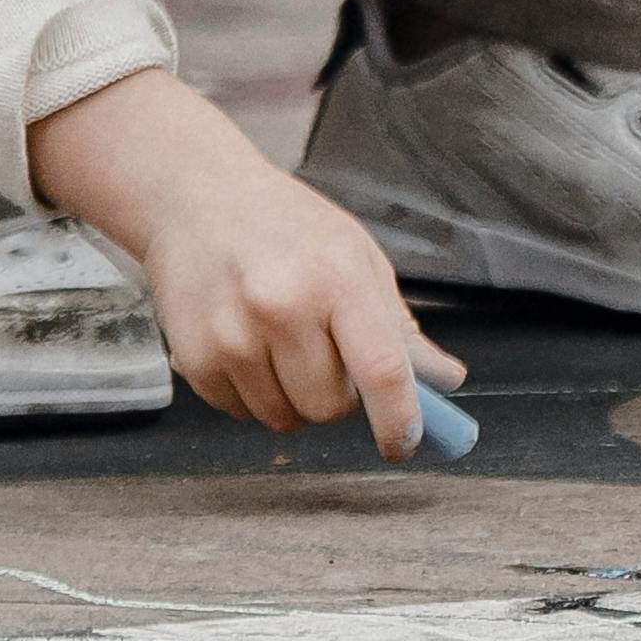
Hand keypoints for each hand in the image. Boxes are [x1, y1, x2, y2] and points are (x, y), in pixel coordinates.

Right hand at [24, 65, 463, 447]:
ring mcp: (233, 336)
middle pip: (329, 407)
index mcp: (339, 279)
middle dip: (339, 398)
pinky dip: (253, 395)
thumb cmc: (288, 227)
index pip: (382, 369)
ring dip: (293, 399)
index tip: (406, 442)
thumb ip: (398, 325)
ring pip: (283, 418)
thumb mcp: (356, 257)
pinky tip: (248, 346)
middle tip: (328, 357)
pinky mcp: (195, 358)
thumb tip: (445, 380)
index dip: (400, 418)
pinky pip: (240, 413)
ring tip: (283, 344)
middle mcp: (284, 308)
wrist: (196, 199)